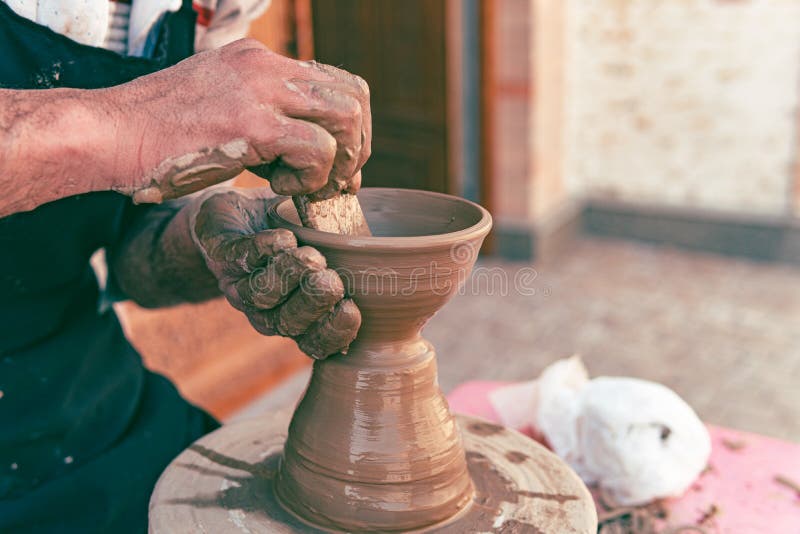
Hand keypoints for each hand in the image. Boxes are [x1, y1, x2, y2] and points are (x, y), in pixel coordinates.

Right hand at [109, 38, 370, 202]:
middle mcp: (266, 66)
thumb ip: (263, 119)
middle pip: (354, 95)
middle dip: (356, 147)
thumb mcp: (217, 110)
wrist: (106, 134)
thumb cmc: (155, 135)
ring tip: (307, 185)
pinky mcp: (251, 124)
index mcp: (259, 61)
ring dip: (339, 161)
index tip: (337, 165)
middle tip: (335, 181)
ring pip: (346, 116)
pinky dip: (311, 177)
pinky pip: (317, 149)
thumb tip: (307, 151)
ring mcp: (260, 90)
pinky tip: (279, 188)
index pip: (335, 82)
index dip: (349, 128)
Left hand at [191, 188, 360, 358]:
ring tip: (309, 255)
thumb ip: (360, 250)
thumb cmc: (293, 233)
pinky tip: (284, 238)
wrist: (234, 218)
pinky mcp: (222, 256)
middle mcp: (270, 310)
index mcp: (299, 317)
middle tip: (331, 281)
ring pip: (262, 295)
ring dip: (288, 275)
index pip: (317, 342)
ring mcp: (243, 285)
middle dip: (312, 304)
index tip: (352, 309)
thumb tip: (405, 248)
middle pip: (289, 323)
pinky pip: (238, 259)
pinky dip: (262, 249)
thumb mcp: (330, 244)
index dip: (334, 332)